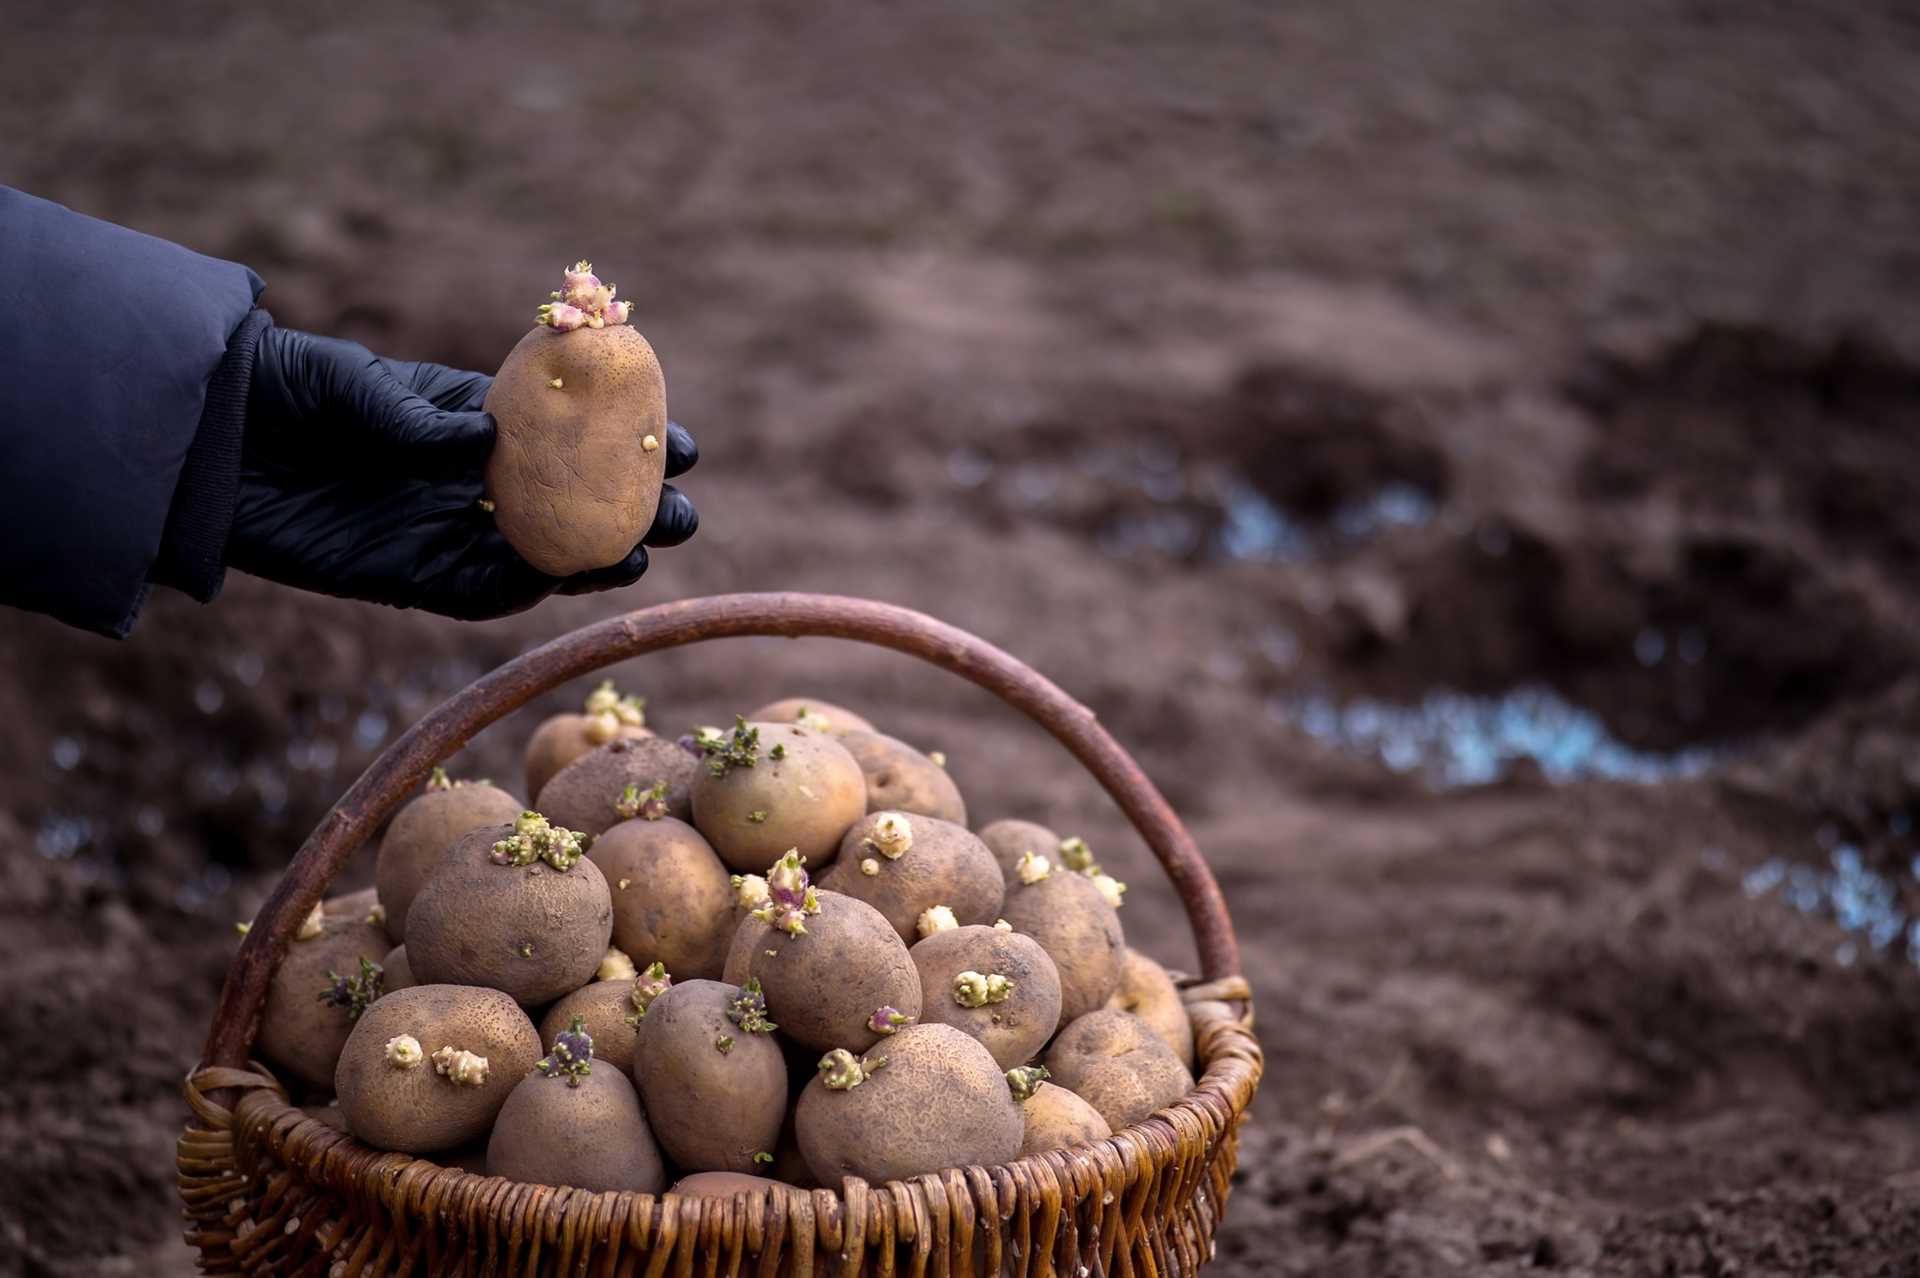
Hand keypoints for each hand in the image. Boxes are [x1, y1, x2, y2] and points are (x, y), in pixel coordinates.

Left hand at [229, 323, 697, 618]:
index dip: (627, 441)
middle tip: (680, 515)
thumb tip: (485, 443)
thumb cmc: (288, 390)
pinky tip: (559, 577)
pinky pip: (479, 591)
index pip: (570, 436)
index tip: (680, 445)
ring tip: (639, 553)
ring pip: (540, 555)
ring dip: (592, 559)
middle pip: (572, 503)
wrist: (211, 445)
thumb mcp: (357, 388)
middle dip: (631, 510)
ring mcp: (446, 530)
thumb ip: (420, 419)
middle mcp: (473, 482)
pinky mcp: (410, 576)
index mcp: (477, 422)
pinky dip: (521, 588)